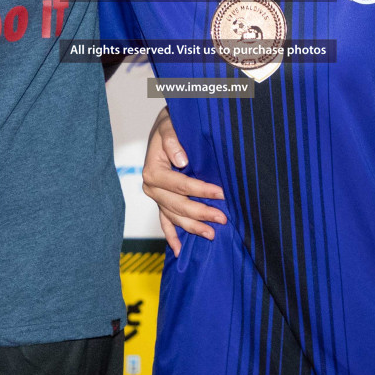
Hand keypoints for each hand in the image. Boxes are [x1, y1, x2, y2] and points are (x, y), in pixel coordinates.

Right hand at [142, 107, 225, 255]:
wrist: (165, 125)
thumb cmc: (169, 124)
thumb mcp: (169, 125)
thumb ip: (173, 141)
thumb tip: (181, 161)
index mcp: (153, 170)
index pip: (181, 185)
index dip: (201, 191)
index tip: (221, 193)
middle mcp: (151, 187)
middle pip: (178, 205)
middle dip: (201, 213)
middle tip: (223, 219)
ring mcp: (156, 196)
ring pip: (174, 217)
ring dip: (192, 228)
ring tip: (211, 235)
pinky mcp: (161, 201)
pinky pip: (164, 221)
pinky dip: (171, 236)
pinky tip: (180, 250)